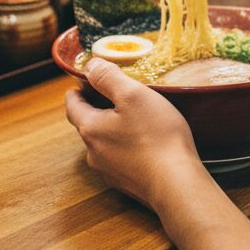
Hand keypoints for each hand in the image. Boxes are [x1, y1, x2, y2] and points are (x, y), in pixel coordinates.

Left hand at [65, 58, 200, 207]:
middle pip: (89, 124)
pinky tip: (147, 141)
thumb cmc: (156, 136)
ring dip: (114, 128)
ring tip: (135, 116)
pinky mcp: (128, 183)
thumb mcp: (133, 95)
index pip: (72, 106)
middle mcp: (94, 153)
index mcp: (90, 129)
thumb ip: (108, 77)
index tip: (85, 80)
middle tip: (115, 94)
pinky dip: (128, 146)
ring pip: (105, 143)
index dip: (78, 89)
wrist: (176, 184)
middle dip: (98, 107)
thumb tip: (90, 65)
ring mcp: (110, 172)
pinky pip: (122, 158)